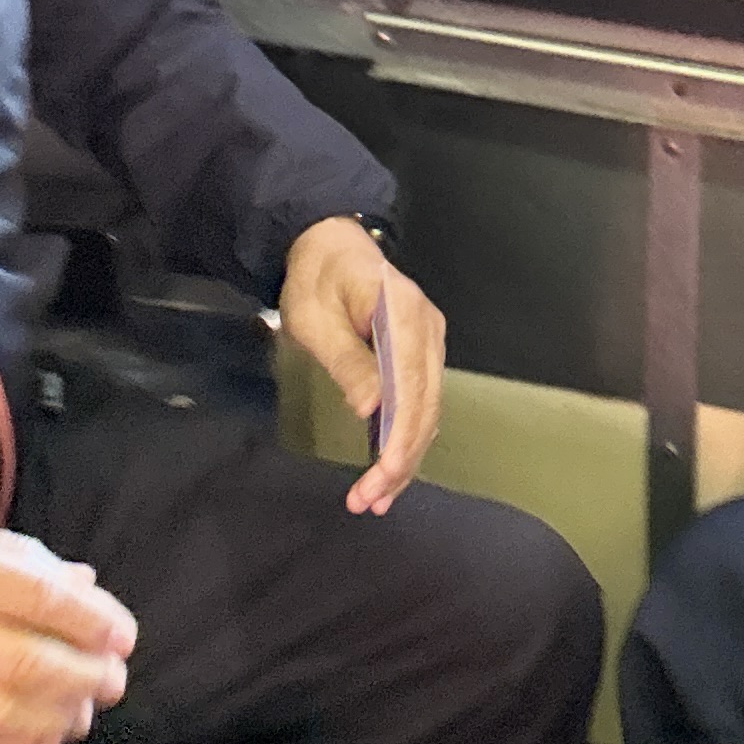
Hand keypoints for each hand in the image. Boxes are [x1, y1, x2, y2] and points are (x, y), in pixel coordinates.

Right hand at [0, 507, 137, 743]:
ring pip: (9, 717)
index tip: (122, 636)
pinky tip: (42, 743)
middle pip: (34, 666)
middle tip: (113, 679)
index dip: (96, 622)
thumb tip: (84, 586)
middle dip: (91, 677)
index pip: (43, 600)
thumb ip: (18, 557)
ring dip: (62, 721)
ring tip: (83, 711)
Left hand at [280, 216, 445, 514]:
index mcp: (402, 312)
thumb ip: (346, 361)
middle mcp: (427, 328)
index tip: (383, 472)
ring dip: (406, 456)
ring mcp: (429, 341)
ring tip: (377, 497)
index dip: (401, 434)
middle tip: (370, 499)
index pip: (410, 384)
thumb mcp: (314, 320)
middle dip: (402, 458)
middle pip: (425, 404)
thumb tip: (371, 409)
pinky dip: (407, 438)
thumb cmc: (317, 280)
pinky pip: (421, 402)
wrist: (330, 245)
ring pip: (427, 410)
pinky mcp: (422, 354)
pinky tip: (391, 468)